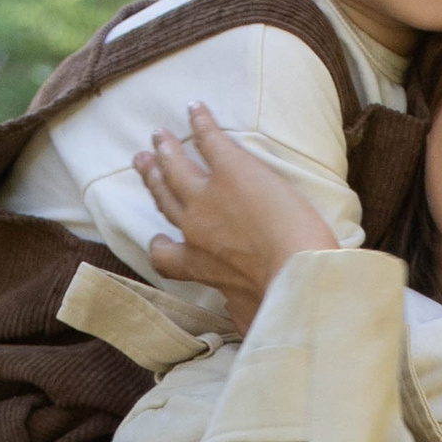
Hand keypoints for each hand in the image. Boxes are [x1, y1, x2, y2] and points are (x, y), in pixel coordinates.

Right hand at [135, 102, 339, 334]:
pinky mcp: (232, 169)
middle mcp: (194, 229)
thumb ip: (243, 317)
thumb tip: (247, 333)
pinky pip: (209, 139)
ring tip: (159, 136)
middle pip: (164, 199)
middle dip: (152, 180)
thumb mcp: (251, 319)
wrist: (298, 273)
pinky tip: (196, 108)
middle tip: (143, 161)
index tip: (159, 238)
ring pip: (176, 167)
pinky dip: (201, 123)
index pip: (166, 256)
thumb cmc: (280, 304)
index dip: (161, 244)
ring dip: (167, 149)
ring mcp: (208, 197)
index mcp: (198, 267)